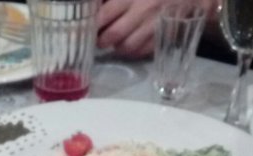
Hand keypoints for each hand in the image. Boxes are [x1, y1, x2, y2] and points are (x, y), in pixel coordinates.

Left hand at [97, 0, 216, 57]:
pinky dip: (132, 51)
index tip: (88, 25)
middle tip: (98, 36)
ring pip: (125, 47)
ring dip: (115, 47)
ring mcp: (154, 26)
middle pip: (112, 36)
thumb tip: (95, 6)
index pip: (102, 16)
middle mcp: (142, 11)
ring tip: (113, 40)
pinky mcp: (164, 37)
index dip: (93, 24)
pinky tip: (129, 43)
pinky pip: (141, 52)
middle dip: (101, 39)